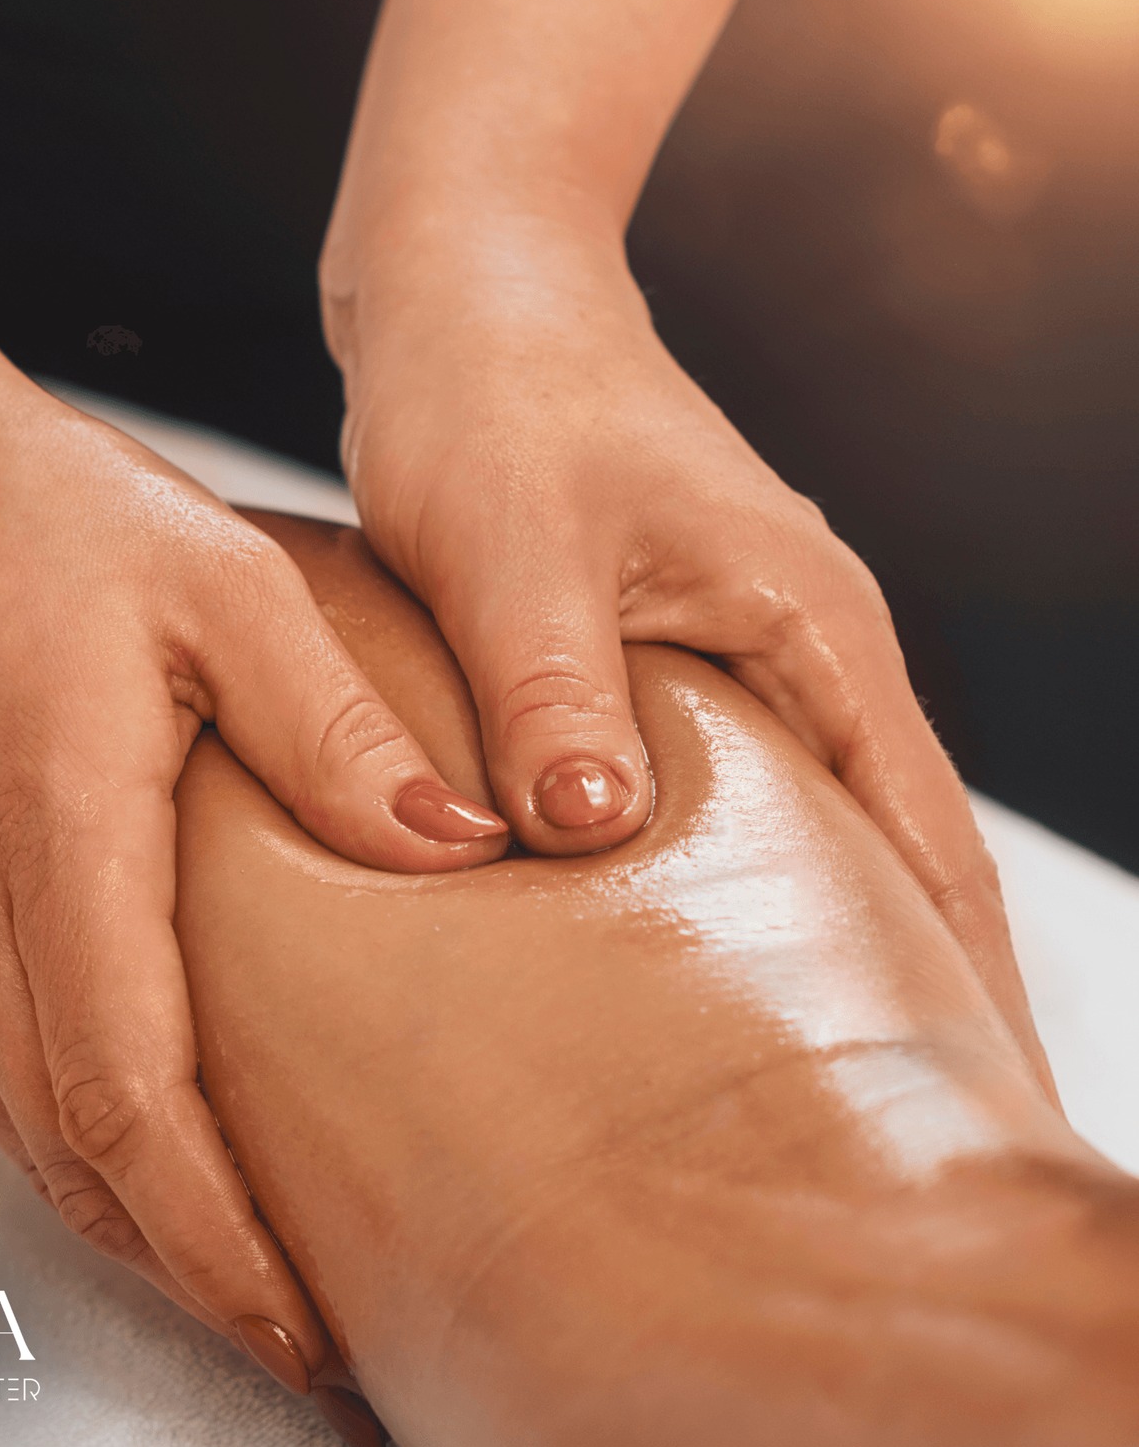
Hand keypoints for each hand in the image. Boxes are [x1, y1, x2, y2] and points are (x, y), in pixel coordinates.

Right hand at [0, 356, 507, 1373]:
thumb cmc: (44, 513)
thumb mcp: (221, 579)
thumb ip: (332, 724)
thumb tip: (460, 844)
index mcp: (45, 827)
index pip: (128, 1100)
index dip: (220, 1242)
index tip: (311, 1337)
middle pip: (70, 1156)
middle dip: (191, 1273)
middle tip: (316, 1354)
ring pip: (17, 1133)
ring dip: (131, 1222)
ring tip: (252, 1282)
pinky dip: (72, 1142)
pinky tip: (153, 1153)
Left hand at [327, 222, 1047, 1074]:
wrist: (466, 283)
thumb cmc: (491, 388)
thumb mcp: (511, 538)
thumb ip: (555, 682)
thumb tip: (598, 832)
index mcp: (812, 624)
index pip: (925, 845)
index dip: (961, 993)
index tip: (981, 1127)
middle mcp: (807, 646)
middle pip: (900, 857)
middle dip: (916, 1004)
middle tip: (895, 1163)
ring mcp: (746, 649)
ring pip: (819, 834)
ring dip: (828, 953)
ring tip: (803, 1102)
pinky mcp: (672, 651)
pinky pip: (737, 800)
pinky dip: (739, 890)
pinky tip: (688, 966)